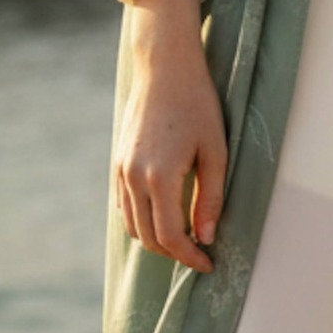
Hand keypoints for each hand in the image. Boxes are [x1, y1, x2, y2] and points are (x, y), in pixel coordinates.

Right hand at [114, 0, 227, 270]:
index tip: (208, 263)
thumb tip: (207, 236)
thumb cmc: (197, 105)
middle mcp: (134, 178)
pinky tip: (163, 216)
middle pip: (149, 238)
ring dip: (156, 240)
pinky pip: (124, 206)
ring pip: (133, 226)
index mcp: (160, 177)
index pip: (171, 237)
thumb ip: (210, 197)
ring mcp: (121, 171)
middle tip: (199, 253)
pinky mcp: (117, 163)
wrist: (164, 69)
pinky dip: (141, 221)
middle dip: (174, 253)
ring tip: (184, 238)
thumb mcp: (215, 150)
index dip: (190, 256)